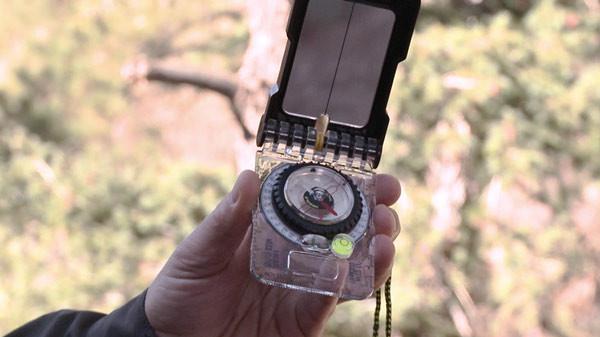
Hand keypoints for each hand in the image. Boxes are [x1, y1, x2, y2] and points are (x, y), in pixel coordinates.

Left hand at [145, 170, 400, 336]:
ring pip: (347, 267)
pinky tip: (356, 268)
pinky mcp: (300, 321)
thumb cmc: (181, 289)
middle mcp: (293, 255)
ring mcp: (300, 288)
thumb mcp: (199, 251)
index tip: (373, 176)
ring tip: (386, 237)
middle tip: (388, 205)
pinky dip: (346, 286)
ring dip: (373, 250)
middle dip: (373, 217)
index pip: (316, 203)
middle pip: (343, 233)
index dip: (347, 188)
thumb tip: (249, 177)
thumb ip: (227, 220)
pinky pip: (328, 302)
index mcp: (271, 230)